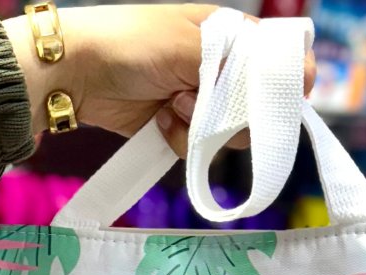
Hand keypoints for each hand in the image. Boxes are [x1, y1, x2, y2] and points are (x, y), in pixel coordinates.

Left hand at [4, 5, 314, 153]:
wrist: (75, 74)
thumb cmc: (131, 44)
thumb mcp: (189, 45)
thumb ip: (240, 67)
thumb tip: (290, 82)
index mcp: (229, 35)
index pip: (278, 62)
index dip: (283, 85)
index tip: (272, 102)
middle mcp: (220, 68)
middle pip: (257, 108)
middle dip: (232, 112)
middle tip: (200, 95)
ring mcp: (199, 102)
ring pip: (229, 135)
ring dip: (202, 127)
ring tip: (173, 105)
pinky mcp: (179, 128)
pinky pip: (200, 149)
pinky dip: (182, 141)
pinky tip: (161, 121)